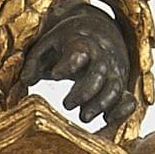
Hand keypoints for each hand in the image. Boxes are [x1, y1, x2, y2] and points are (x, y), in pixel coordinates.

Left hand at [17, 0, 136, 125]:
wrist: (98, 32)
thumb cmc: (67, 42)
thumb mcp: (47, 44)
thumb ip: (33, 62)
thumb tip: (26, 81)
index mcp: (82, 44)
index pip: (79, 52)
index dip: (68, 64)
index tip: (54, 75)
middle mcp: (102, 58)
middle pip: (99, 75)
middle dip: (84, 92)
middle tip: (67, 104)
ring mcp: (114, 72)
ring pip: (115, 89)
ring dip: (100, 105)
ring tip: (83, 117)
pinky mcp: (121, 85)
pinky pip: (128, 99)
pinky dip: (122, 112)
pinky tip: (107, 121)